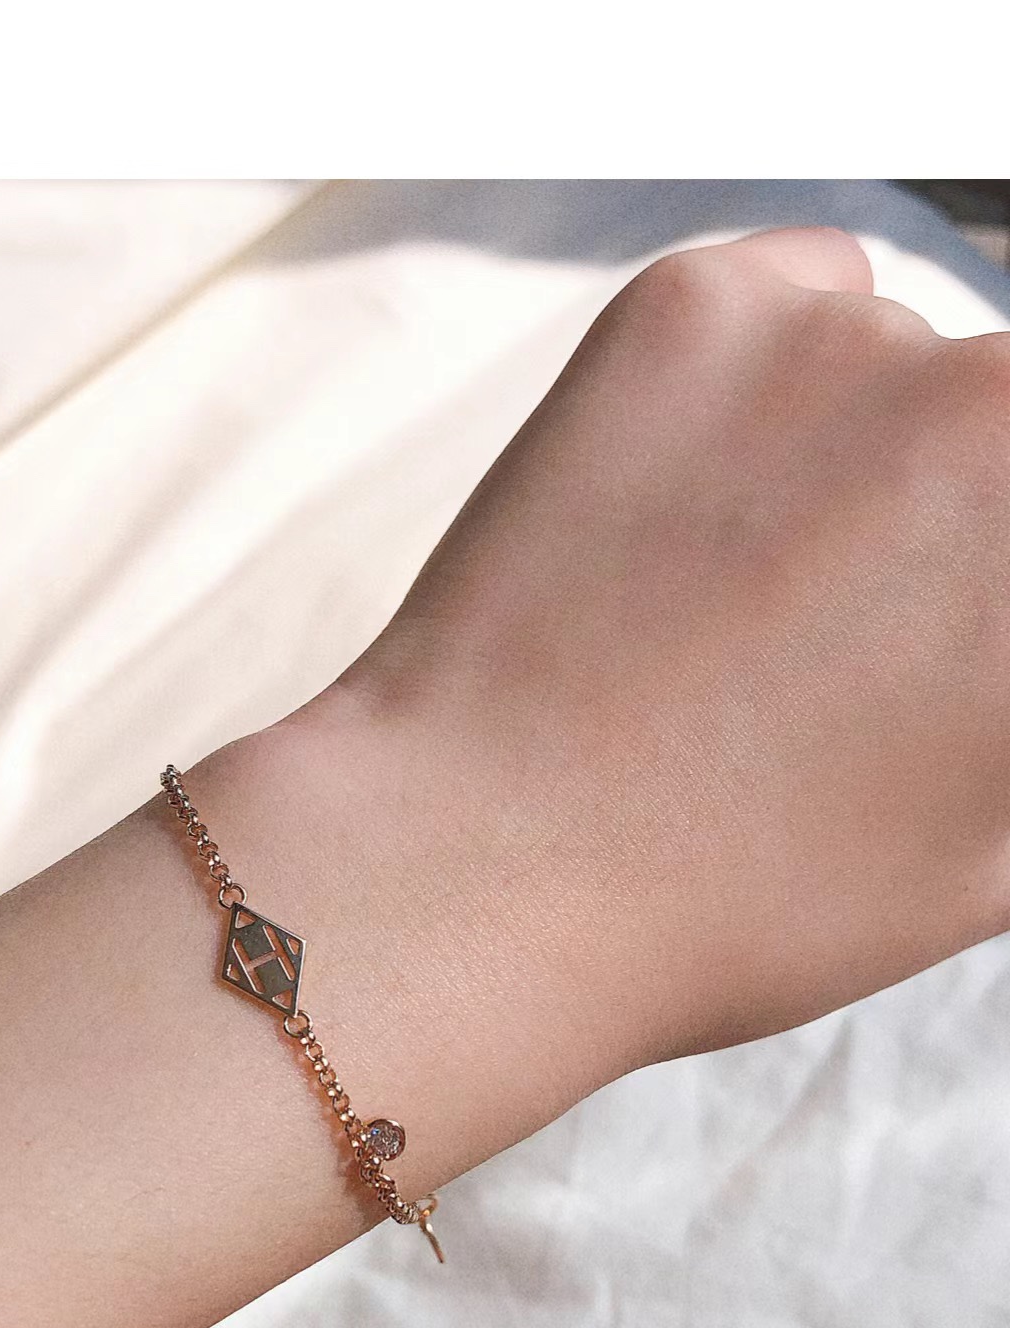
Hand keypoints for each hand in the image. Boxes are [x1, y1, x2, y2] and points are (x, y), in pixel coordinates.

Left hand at [201, 225, 1009, 1162]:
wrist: (489, 866)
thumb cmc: (746, 900)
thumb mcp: (991, 850)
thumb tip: (992, 635)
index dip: (978, 595)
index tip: (938, 629)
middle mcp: (996, 402)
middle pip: (993, 431)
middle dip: (949, 522)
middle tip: (846, 632)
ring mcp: (841, 338)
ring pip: (894, 364)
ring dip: (853, 453)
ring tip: (737, 600)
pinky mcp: (694, 309)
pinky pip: (788, 305)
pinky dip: (760, 387)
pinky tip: (685, 516)